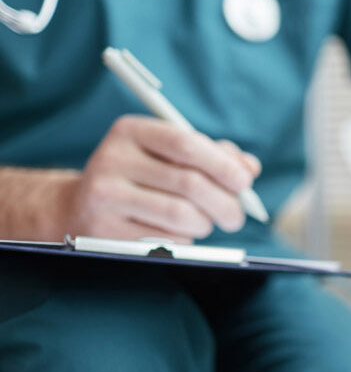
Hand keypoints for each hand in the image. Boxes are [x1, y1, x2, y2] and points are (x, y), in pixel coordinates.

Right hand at [60, 115, 261, 242]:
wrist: (80, 207)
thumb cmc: (142, 177)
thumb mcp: (169, 155)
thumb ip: (212, 156)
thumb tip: (249, 168)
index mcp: (131, 131)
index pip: (186, 144)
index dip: (222, 165)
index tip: (245, 183)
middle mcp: (112, 159)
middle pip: (189, 183)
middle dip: (225, 203)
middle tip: (236, 217)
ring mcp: (104, 196)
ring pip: (181, 215)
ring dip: (205, 224)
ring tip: (205, 223)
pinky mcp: (103, 230)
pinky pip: (165, 240)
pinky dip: (184, 240)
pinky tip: (178, 233)